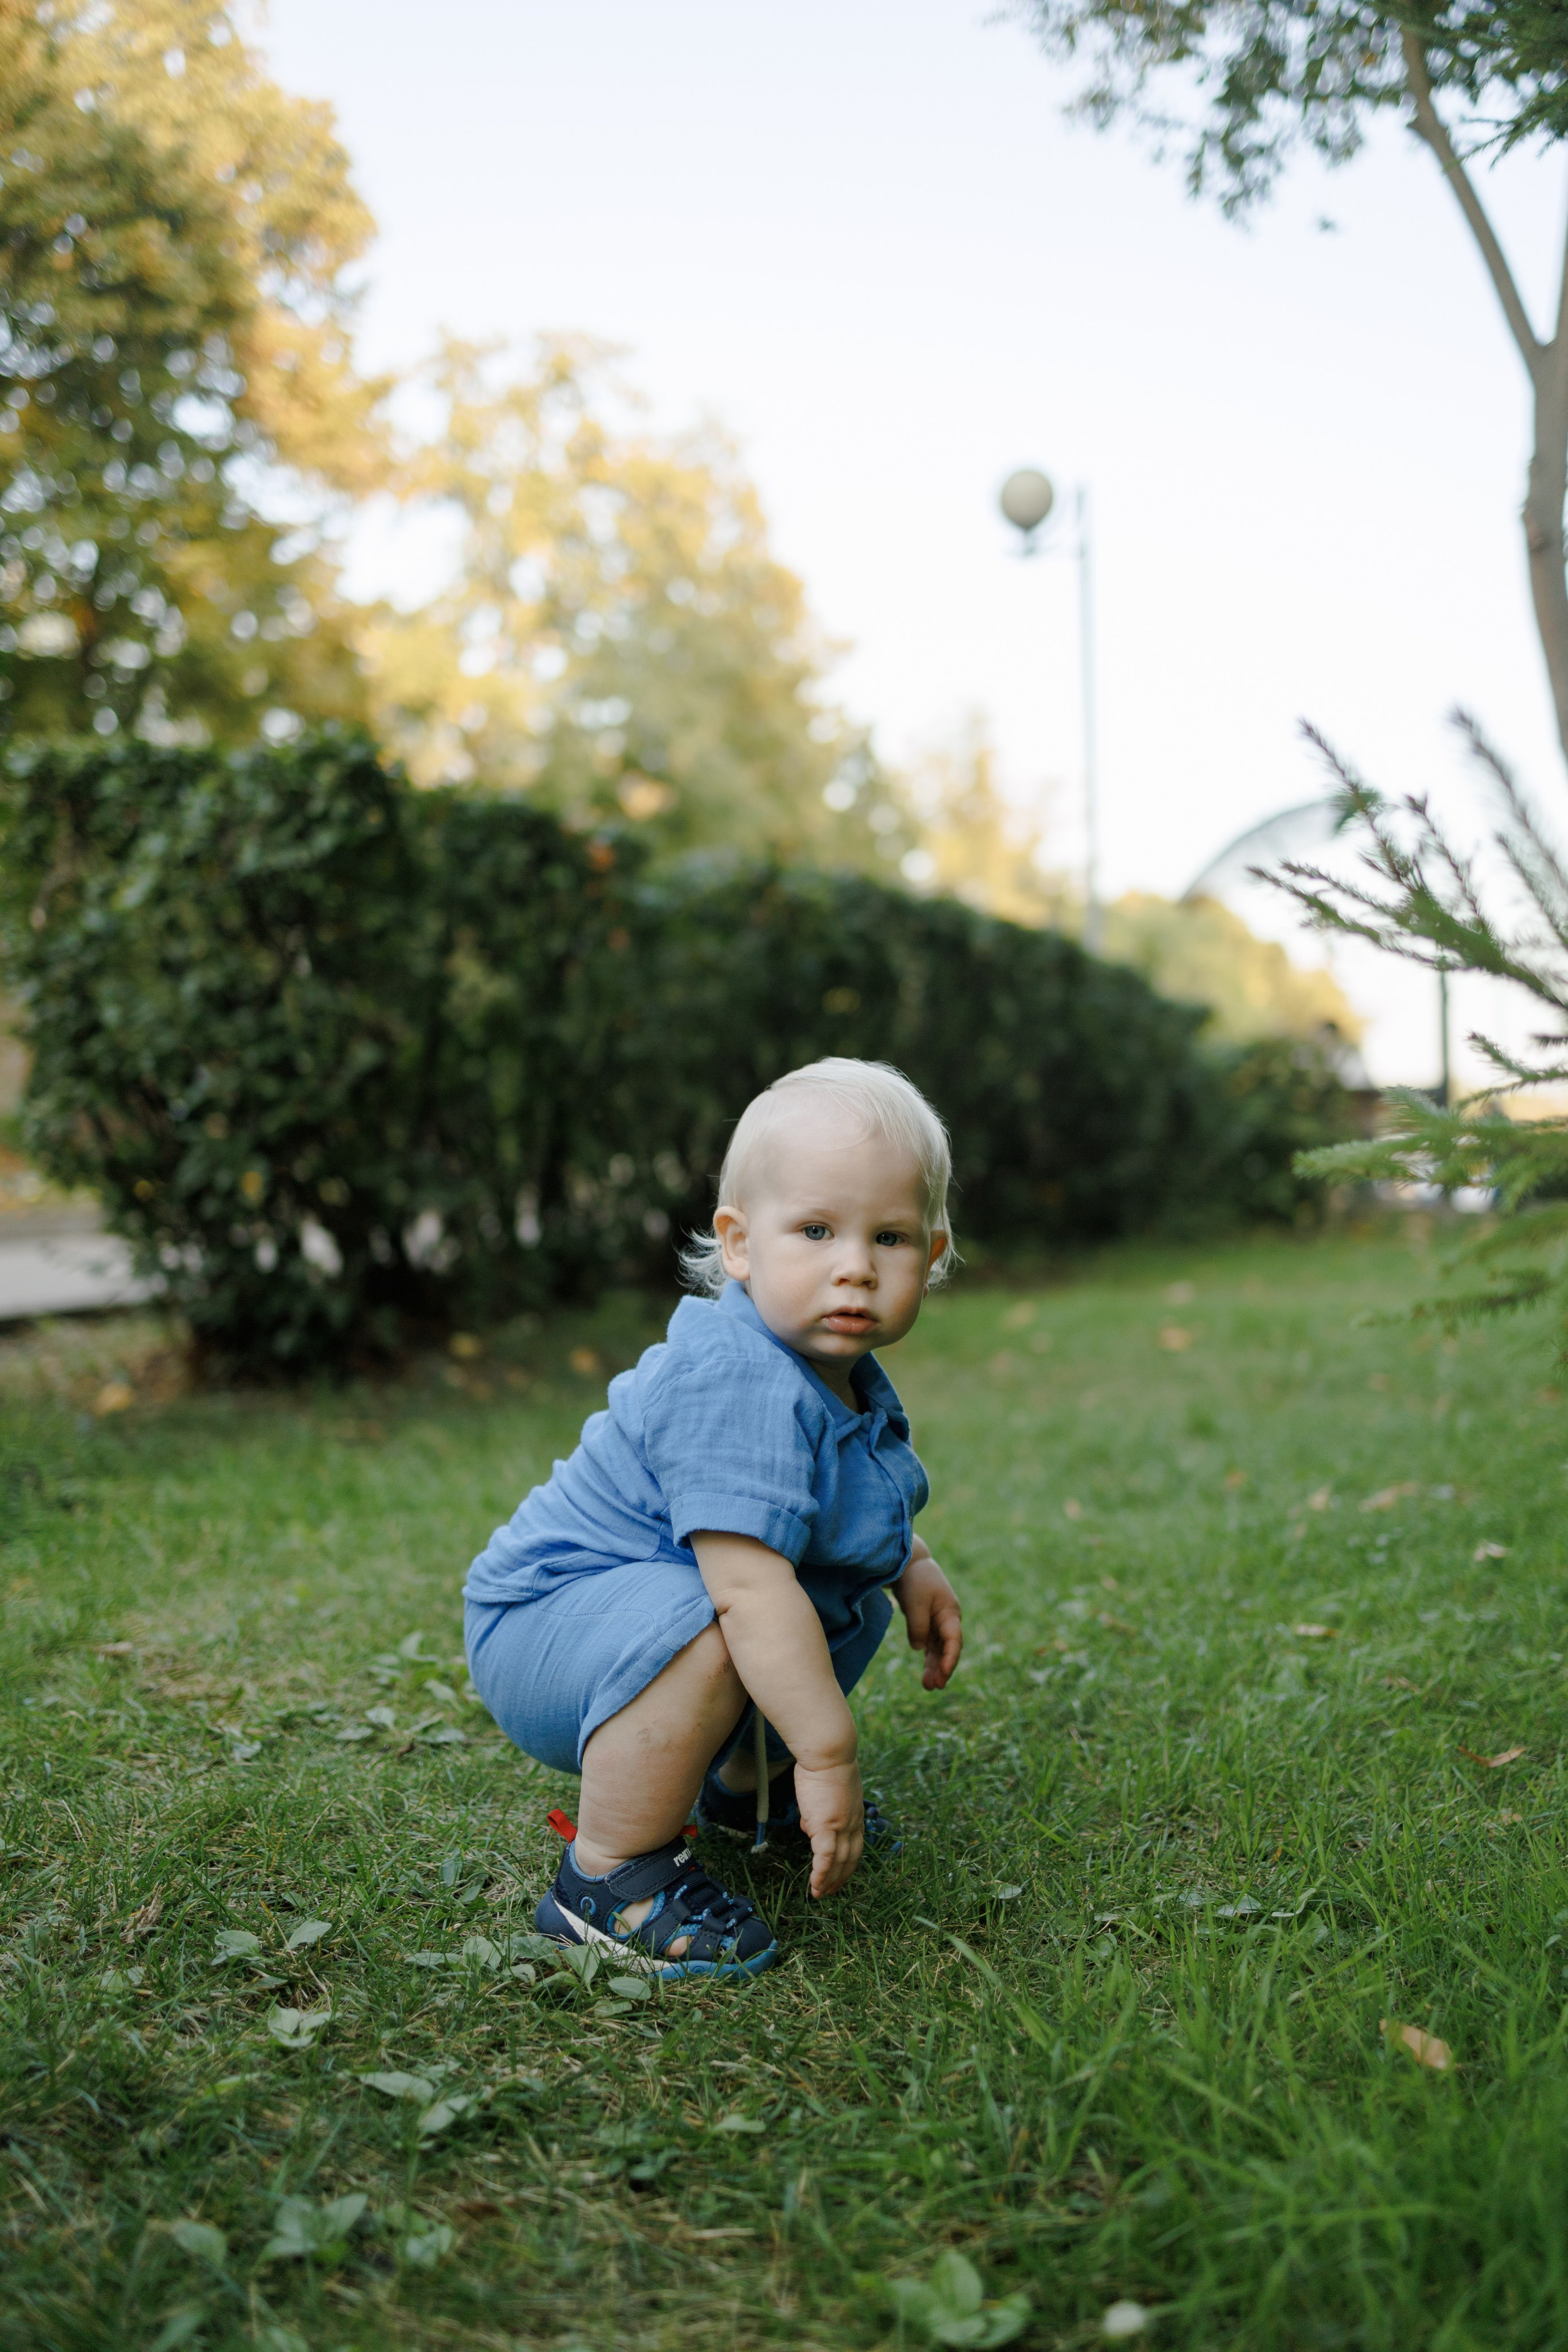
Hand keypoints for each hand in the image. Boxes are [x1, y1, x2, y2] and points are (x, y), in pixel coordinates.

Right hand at [793, 1758, 864, 1898]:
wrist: (828, 1752)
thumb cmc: (824, 1764)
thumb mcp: (826, 1791)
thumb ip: (820, 1811)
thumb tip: (808, 1827)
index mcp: (855, 1814)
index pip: (855, 1844)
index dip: (848, 1862)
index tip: (840, 1873)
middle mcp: (853, 1823)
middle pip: (851, 1858)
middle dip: (841, 1877)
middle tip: (831, 1891)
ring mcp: (842, 1826)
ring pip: (838, 1862)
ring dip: (830, 1881)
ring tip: (820, 1894)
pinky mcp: (827, 1826)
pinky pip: (824, 1858)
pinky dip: (821, 1874)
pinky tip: (815, 1886)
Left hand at [893, 1546, 962, 1688]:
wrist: (908, 1563)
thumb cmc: (914, 1580)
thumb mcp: (915, 1603)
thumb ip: (918, 1627)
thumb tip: (918, 1649)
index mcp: (950, 1612)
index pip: (953, 1640)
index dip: (950, 1658)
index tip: (943, 1672)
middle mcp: (948, 1619)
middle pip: (948, 1648)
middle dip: (942, 1668)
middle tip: (934, 1686)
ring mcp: (939, 1622)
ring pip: (939, 1649)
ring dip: (934, 1667)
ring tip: (928, 1687)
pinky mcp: (928, 1623)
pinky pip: (931, 1645)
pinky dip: (928, 1658)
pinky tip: (926, 1673)